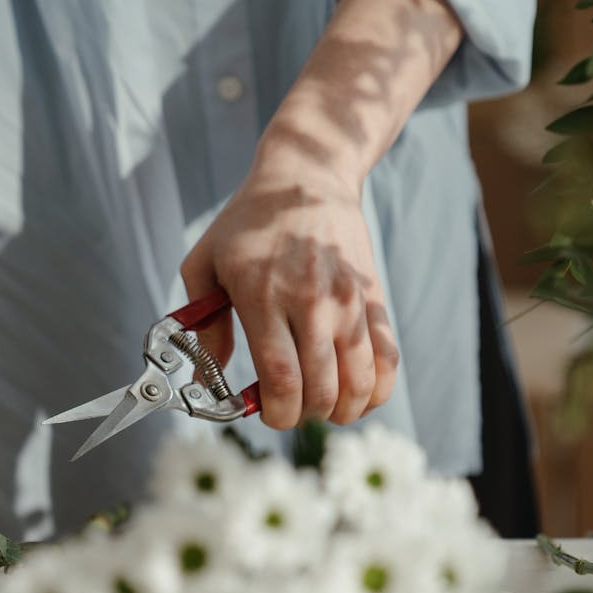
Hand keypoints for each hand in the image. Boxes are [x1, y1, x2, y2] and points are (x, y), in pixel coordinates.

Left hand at [180, 150, 398, 429]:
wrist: (307, 177)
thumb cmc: (247, 225)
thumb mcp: (205, 264)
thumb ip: (203, 326)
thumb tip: (207, 381)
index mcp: (264, 296)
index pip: (281, 378)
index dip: (277, 412)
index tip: (267, 413)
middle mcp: (312, 302)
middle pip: (322, 389)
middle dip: (304, 416)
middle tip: (290, 408)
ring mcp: (349, 301)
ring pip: (360, 383)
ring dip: (341, 410)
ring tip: (322, 405)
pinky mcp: (374, 299)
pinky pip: (388, 359)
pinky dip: (376, 390)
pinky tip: (357, 395)